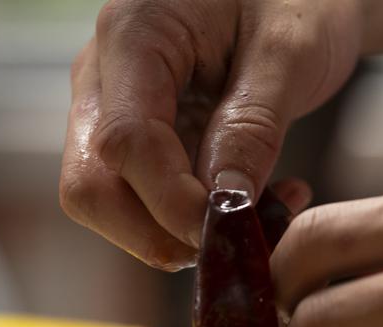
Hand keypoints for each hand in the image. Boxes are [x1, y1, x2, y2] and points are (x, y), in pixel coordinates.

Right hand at [59, 0, 360, 269]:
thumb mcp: (290, 51)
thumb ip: (253, 126)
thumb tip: (224, 205)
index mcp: (133, 34)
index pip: (124, 142)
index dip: (171, 201)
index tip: (230, 226)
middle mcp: (104, 76)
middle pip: (92, 186)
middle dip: (159, 231)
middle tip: (239, 237)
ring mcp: (114, 110)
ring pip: (112, 204)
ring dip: (182, 231)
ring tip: (267, 211)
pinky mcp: (139, 137)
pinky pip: (145, 199)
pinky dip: (194, 219)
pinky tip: (257, 201)